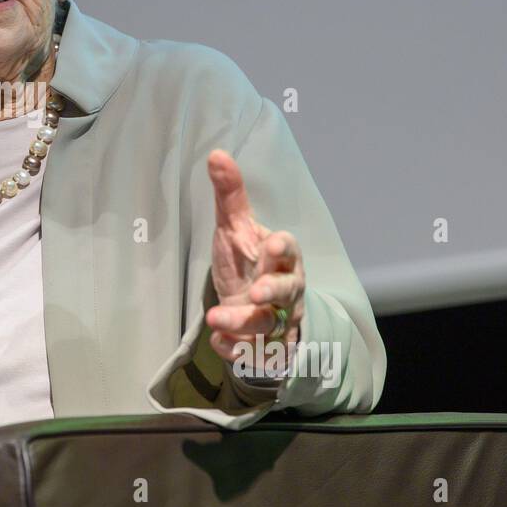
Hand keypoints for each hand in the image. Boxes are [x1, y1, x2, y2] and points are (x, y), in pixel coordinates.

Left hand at [204, 149, 305, 374]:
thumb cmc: (248, 263)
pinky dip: (236, 349)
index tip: (273, 245)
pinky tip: (219, 342)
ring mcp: (277, 320)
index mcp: (281, 258)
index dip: (284, 248)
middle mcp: (285, 290)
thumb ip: (230, 195)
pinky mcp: (263, 346)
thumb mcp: (236, 229)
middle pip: (288, 291)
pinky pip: (254, 352)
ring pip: (269, 324)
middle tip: (258, 292)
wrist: (253, 308)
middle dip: (275, 291)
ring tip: (217, 319)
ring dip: (244, 322)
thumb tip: (216, 153)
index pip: (290, 251)